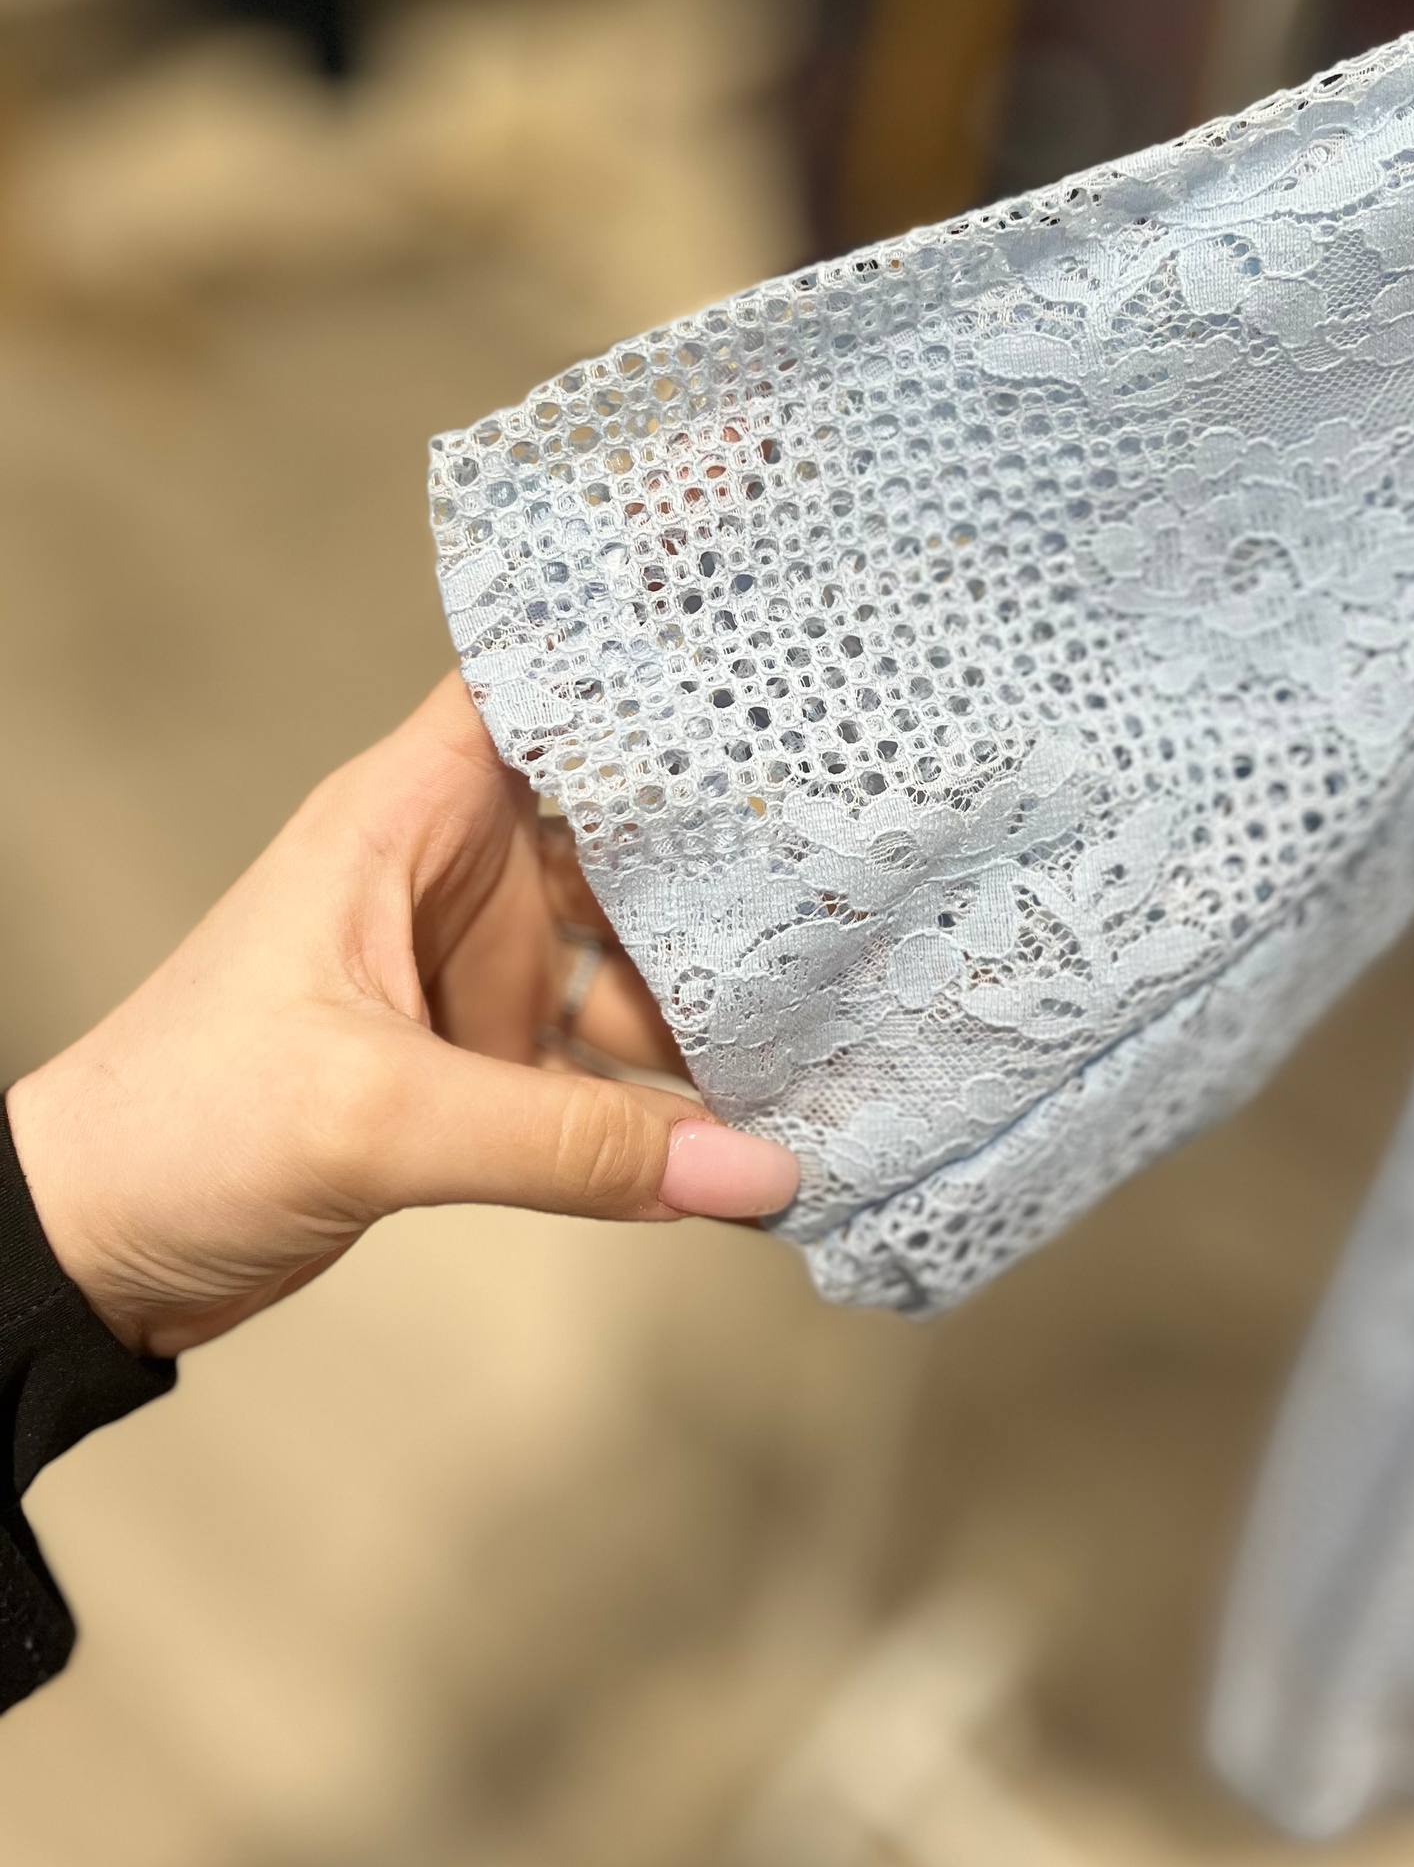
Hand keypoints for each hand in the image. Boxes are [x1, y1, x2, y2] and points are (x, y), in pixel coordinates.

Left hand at [7, 677, 797, 1356]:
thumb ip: (565, 1144)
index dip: (639, 638)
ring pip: (632, 954)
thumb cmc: (178, 1125)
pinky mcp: (482, 1064)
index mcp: (408, 816)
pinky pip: (610, 1064)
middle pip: (623, 827)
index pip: (537, 683)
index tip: (767, 617)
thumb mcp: (375, 1119)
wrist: (92, 1249)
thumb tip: (750, 1168)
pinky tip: (764, 1120)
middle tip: (869, 846)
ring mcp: (475, 971)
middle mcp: (454, 874)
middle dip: (730, 842)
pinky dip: (677, 1093)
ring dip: (717, 987)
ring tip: (845, 1003)